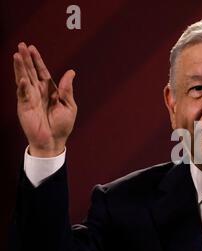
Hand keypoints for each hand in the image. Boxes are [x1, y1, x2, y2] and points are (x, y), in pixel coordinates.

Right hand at [13, 42, 76, 156]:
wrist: (54, 141)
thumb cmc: (62, 125)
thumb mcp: (69, 105)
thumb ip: (67, 89)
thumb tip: (71, 72)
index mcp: (49, 90)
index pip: (42, 72)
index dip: (37, 60)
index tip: (33, 48)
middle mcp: (38, 92)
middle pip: (31, 71)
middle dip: (26, 59)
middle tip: (21, 45)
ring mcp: (30, 98)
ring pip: (23, 79)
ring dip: (20, 67)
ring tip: (17, 55)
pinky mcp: (25, 107)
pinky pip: (23, 94)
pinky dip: (23, 86)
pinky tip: (23, 78)